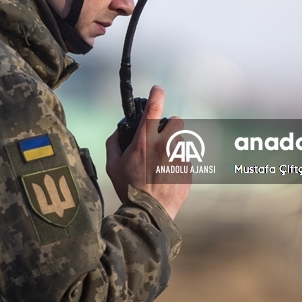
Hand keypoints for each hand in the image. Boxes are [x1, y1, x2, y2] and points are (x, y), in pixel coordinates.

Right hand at [105, 85, 190, 219]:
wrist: (150, 212)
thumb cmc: (129, 188)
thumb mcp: (112, 165)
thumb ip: (114, 143)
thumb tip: (119, 131)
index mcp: (145, 141)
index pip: (153, 108)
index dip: (156, 95)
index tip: (158, 89)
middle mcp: (165, 145)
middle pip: (176, 121)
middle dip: (170, 125)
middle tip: (162, 137)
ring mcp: (179, 157)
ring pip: (181, 141)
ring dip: (173, 146)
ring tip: (162, 163)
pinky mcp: (188, 169)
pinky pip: (185, 160)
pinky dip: (177, 164)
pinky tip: (167, 177)